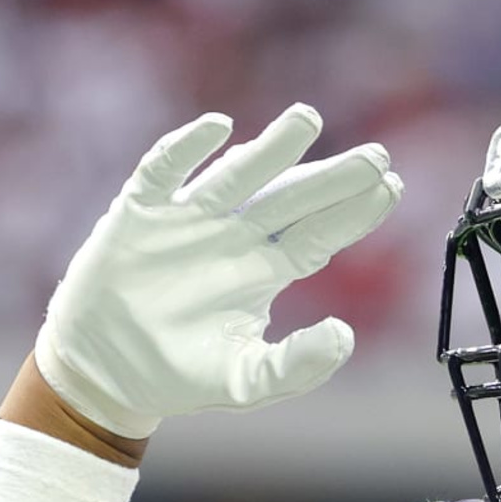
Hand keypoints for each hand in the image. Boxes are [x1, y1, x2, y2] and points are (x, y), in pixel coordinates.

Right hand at [34, 104, 401, 437]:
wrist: (108, 372)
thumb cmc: (183, 375)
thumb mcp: (249, 381)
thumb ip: (299, 365)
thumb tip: (345, 335)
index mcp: (264, 271)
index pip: (320, 235)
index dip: (355, 213)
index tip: (392, 188)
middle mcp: (234, 238)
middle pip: (293, 199)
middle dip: (334, 177)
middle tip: (377, 156)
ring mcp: (189, 221)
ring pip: (238, 176)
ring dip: (272, 148)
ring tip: (309, 119)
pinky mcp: (140, 214)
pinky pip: (164, 173)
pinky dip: (186, 149)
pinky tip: (217, 128)